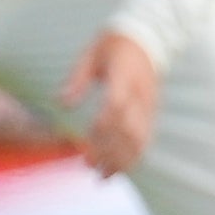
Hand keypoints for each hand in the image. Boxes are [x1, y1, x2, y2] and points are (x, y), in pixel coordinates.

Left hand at [62, 29, 163, 177]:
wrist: (148, 37)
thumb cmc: (113, 45)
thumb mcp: (90, 54)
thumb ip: (77, 79)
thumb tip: (61, 103)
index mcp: (125, 75)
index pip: (117, 103)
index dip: (103, 123)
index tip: (87, 138)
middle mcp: (141, 93)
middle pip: (130, 128)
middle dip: (110, 150)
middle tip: (88, 165)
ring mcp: (150, 105)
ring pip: (141, 139)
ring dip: (122, 160)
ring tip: (102, 176)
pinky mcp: (153, 113)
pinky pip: (146, 140)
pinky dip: (132, 159)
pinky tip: (116, 171)